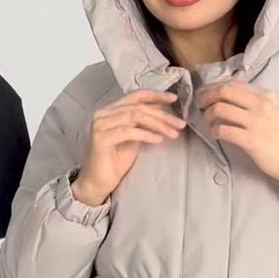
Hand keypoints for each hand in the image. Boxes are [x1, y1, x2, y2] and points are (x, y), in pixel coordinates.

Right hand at [72, 90, 184, 206]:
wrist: (98, 181)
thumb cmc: (115, 160)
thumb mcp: (134, 136)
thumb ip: (143, 122)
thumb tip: (163, 110)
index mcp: (110, 110)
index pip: (135, 96)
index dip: (155, 95)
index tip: (174, 99)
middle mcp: (103, 114)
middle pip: (138, 107)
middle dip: (162, 115)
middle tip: (180, 124)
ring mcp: (100, 125)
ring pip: (135, 117)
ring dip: (158, 124)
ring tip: (173, 133)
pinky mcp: (101, 138)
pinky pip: (129, 132)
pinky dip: (146, 134)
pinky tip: (158, 140)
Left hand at [197, 80, 278, 182]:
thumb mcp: (273, 110)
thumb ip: (254, 101)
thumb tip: (227, 94)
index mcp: (266, 95)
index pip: (233, 84)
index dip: (213, 87)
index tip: (204, 93)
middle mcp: (261, 105)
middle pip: (224, 91)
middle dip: (205, 96)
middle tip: (199, 105)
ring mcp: (256, 122)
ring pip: (220, 109)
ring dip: (207, 115)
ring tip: (206, 122)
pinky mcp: (251, 140)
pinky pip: (223, 130)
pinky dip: (214, 131)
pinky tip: (214, 134)